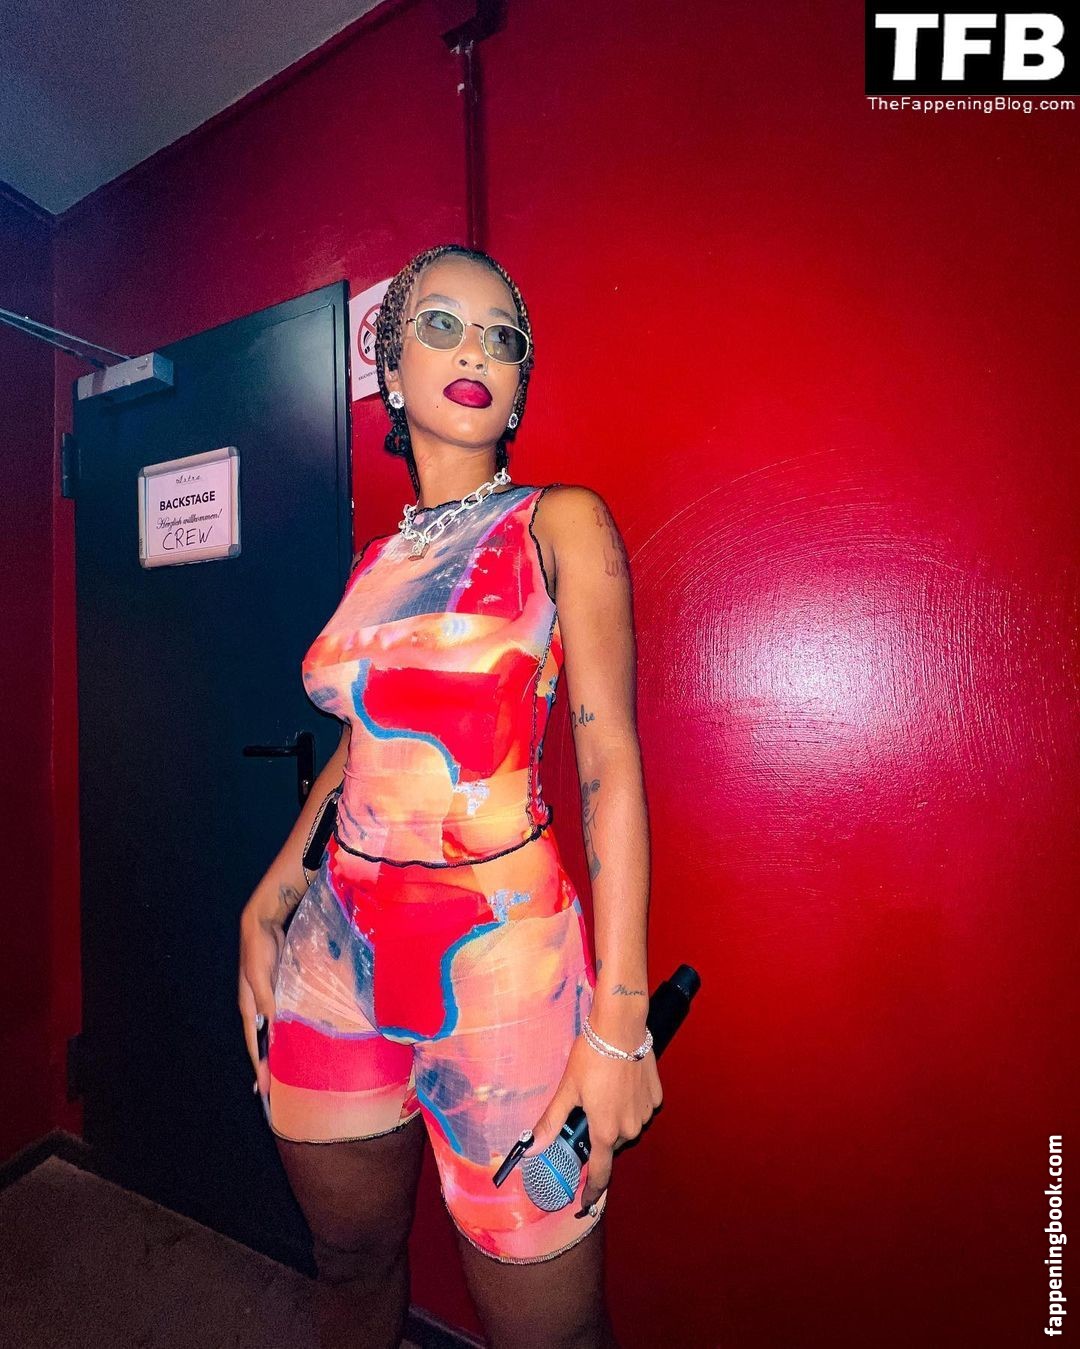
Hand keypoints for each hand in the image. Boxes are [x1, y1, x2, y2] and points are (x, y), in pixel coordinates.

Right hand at [237, 899, 285, 1099]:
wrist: (263, 925)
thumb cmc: (258, 950)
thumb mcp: (261, 976)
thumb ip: (267, 1001)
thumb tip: (273, 1029)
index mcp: (248, 1007)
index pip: (253, 1043)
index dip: (259, 1065)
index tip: (264, 1087)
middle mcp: (256, 1007)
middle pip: (261, 1042)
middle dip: (267, 1064)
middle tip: (275, 1088)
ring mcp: (267, 999)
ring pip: (272, 1030)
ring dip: (278, 1048)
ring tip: (287, 1069)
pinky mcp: (278, 990)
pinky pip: (282, 1016)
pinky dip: (287, 1029)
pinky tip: (297, 1037)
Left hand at [525, 1031, 662, 1210]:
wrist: (621, 1027)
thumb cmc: (592, 1056)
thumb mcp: (567, 1090)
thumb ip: (550, 1123)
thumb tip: (530, 1148)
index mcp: (606, 1131)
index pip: (600, 1174)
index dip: (592, 1192)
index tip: (586, 1202)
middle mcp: (630, 1127)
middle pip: (611, 1144)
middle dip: (599, 1135)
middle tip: (586, 1110)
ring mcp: (645, 1112)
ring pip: (627, 1126)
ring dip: (615, 1118)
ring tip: (602, 1090)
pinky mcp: (656, 1096)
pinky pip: (640, 1109)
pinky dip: (630, 1103)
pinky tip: (620, 1084)